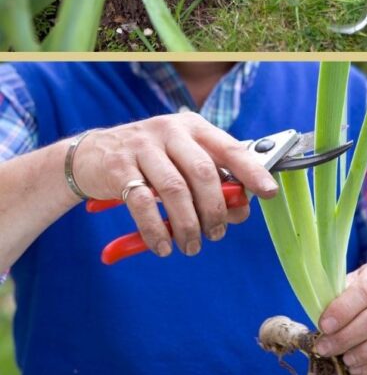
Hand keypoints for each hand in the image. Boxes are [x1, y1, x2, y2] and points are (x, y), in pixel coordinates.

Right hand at [72, 112, 277, 257]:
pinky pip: (142, 203)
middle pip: (203, 173)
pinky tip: (162, 246)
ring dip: (188, 224)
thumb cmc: (149, 161)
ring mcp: (142, 147)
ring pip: (175, 190)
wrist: (89, 156)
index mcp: (194, 127)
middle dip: (215, 209)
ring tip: (191, 245)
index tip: (268, 192)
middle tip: (217, 234)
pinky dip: (155, 230)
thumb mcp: (183, 161)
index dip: (251, 171)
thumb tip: (242, 208)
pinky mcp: (117, 167)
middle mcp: (170, 131)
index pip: (230, 148)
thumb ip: (212, 181)